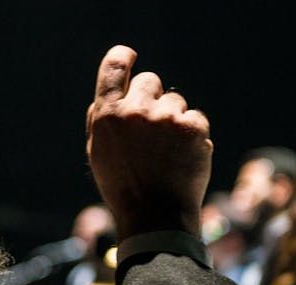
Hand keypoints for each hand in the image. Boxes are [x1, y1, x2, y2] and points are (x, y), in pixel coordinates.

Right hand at [85, 45, 211, 239]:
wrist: (155, 217)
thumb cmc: (124, 188)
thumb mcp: (99, 154)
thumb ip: (104, 120)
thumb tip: (116, 92)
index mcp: (106, 116)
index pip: (113, 68)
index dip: (122, 57)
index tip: (129, 55)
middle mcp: (134, 111)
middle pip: (150, 81)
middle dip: (152, 98)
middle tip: (152, 130)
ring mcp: (165, 117)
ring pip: (175, 102)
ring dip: (174, 120)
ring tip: (167, 153)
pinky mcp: (192, 126)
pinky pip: (195, 118)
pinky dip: (192, 135)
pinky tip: (183, 158)